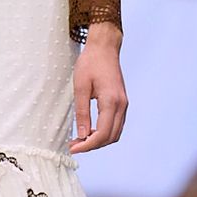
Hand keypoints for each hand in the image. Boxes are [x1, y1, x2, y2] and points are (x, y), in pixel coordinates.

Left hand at [70, 25, 127, 152]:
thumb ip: (82, 112)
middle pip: (110, 137)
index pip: (102, 134)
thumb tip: (82, 135)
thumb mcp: (80, 87)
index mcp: (111, 102)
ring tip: (80, 139)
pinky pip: (116, 124)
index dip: (87, 145)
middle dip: (92, 145)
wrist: (104, 48)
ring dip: (99, 140)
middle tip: (74, 145)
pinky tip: (90, 131)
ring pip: (115, 133)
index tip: (73, 148)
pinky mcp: (122, 103)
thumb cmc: (90, 63)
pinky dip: (104, 132)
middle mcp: (121, 105)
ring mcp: (124, 104)